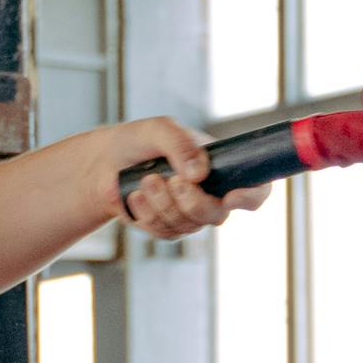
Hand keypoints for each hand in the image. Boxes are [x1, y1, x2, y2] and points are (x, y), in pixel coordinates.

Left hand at [98, 115, 264, 240]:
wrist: (106, 162)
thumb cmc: (140, 141)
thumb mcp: (160, 130)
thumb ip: (180, 144)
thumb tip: (199, 174)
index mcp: (222, 168)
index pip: (256, 189)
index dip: (251, 197)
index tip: (230, 196)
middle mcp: (211, 195)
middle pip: (218, 215)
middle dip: (193, 201)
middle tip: (173, 180)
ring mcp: (189, 215)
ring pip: (188, 225)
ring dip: (164, 203)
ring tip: (147, 179)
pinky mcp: (167, 228)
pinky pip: (165, 232)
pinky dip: (149, 213)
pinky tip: (136, 195)